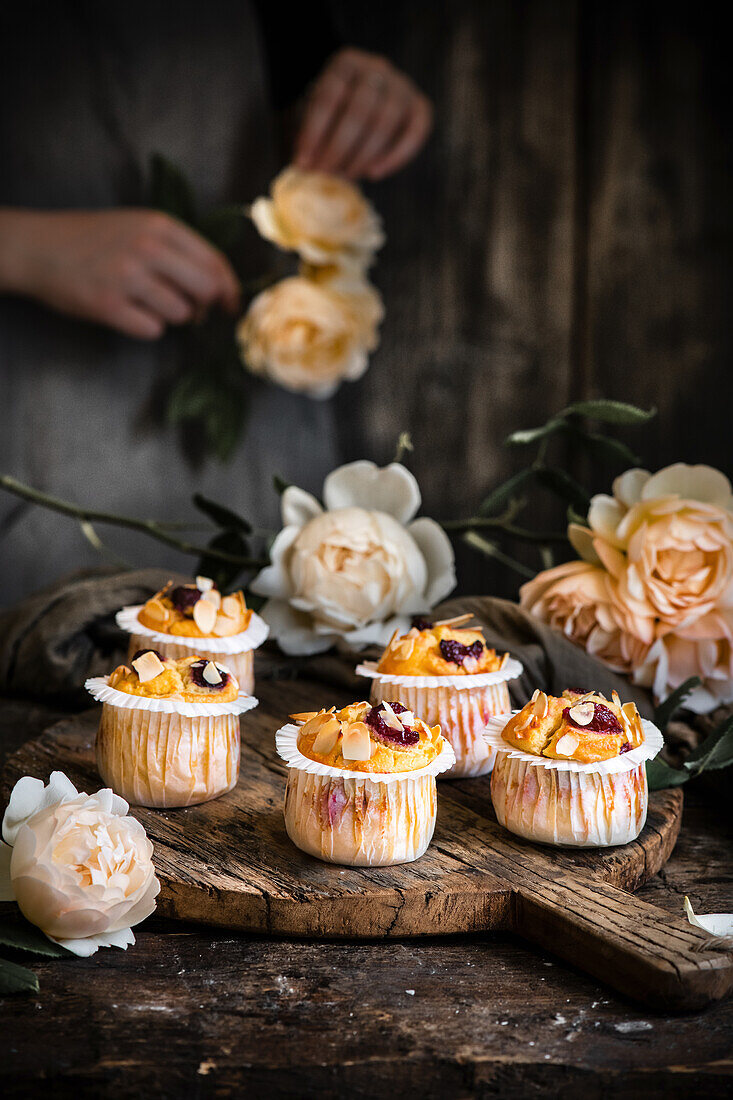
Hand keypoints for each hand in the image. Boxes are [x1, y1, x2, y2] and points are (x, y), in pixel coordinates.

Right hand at [0, 209, 240, 338]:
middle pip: (205, 290)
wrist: (37, 248)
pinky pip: (152, 330)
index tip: (231, 305)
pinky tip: (127, 313)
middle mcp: (147, 248)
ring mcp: (127, 277)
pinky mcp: (109, 305)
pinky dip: (145, 327)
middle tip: (193, 313)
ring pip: (181, 314)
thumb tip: (218, 289)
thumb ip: (177, 250)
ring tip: (146, 304)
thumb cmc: (93, 240)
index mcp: (159, 225)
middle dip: (204, 307)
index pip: (214, 261)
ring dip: (171, 317)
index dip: (229, 288)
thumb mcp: (137, 227)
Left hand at [294, 48, 431, 179]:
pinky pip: (415, 132)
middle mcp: (377, 68)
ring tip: (347, 175)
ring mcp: (401, 86)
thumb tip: (305, 168)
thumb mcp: (311, 115)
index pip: (329, 97)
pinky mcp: (420, 106)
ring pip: (386, 123)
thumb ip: (308, 135)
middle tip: (326, 172)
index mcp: (345, 63)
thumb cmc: (330, 113)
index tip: (303, 162)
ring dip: (364, 155)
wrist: (358, 99)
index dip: (314, 133)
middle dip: (340, 147)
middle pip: (360, 110)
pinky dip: (395, 157)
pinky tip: (374, 174)